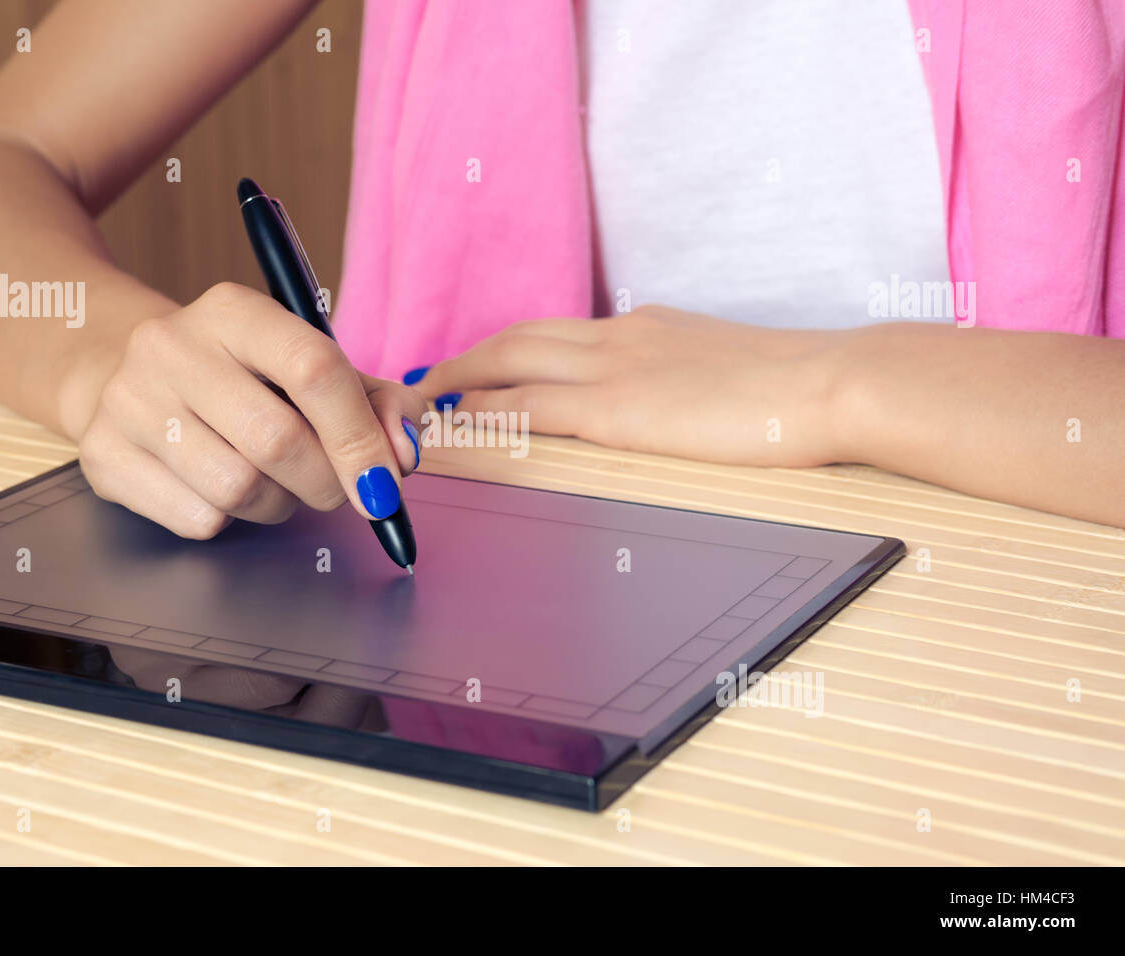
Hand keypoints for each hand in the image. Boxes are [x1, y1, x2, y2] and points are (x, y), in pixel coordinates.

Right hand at [67, 282, 427, 537]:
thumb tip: (402, 454)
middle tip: (336, 490)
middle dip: (326, 483)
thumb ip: (377, 404)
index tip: (386, 484)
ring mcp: (129, 401)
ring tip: (273, 482)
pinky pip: (197, 518)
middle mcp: (172, 346)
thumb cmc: (242, 378)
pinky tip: (220, 488)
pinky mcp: (104, 455)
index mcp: (234, 310)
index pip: (314, 368)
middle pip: (277, 441)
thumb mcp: (312, 367)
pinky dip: (229, 520)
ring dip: (277, 505)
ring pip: (238, 489)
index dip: (360, 436)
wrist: (123, 374)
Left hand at [410, 306, 849, 466]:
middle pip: (517, 337)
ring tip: (417, 405)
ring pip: (508, 361)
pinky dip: (480, 414)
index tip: (480, 367)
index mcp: (648, 328)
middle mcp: (620, 336)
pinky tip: (455, 429)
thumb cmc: (797, 388)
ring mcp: (614, 367)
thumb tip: (672, 398)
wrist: (829, 383)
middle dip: (464, 358)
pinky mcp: (615, 407)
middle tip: (424, 381)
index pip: (559, 335)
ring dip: (455, 381)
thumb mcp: (729, 369)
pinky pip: (525, 406)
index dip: (510, 351)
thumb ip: (688, 377)